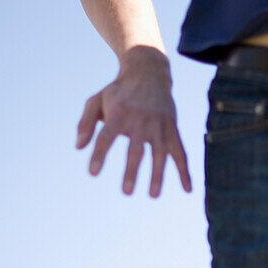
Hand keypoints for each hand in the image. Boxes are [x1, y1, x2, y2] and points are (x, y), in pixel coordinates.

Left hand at [76, 46, 191, 196]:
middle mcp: (141, 120)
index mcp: (119, 113)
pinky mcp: (172, 129)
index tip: (93, 172)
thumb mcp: (97, 100)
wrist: (148, 73)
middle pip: (136, 149)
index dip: (99, 154)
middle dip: (131, 170)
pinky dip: (185, 171)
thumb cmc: (118, 92)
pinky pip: (180, 152)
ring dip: (157, 175)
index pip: (107, 136)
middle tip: (126, 192)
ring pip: (160, 153)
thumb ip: (86, 123)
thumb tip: (79, 147)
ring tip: (152, 195)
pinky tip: (187, 189)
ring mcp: (159, 125)